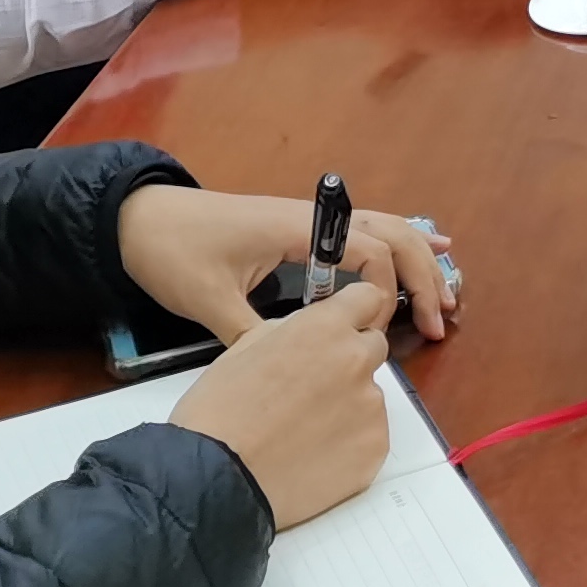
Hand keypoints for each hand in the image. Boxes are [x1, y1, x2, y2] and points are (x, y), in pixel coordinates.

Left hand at [117, 181, 459, 340]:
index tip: (386, 328)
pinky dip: (400, 242)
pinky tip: (429, 247)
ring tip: (448, 293)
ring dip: (419, 259)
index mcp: (295, 229)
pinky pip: (365, 230)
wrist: (138, 219)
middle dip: (423, 276)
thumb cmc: (173, 253)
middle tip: (440, 319)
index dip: (387, 289)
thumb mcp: (207, 301)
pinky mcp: (301, 228)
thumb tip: (293, 368)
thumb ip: (253, 334)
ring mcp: (309, 220)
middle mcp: (312, 219)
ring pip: (385, 226)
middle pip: (391, 233)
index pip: (367, 249)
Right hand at [170, 281, 396, 527]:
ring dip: (347, 404)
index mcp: (325, 329)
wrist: (217, 478)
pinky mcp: (374, 448)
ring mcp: (370, 407)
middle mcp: (356, 361)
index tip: (345, 325)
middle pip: (373, 347)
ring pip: (369, 395)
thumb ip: (290, 330)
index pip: (368, 299)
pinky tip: (313, 455)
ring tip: (304, 431)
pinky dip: (349, 442)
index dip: (355, 312)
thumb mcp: (245, 347)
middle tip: (313, 387)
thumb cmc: (219, 413)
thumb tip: (308, 334)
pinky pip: (370, 435)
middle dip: (350, 359)